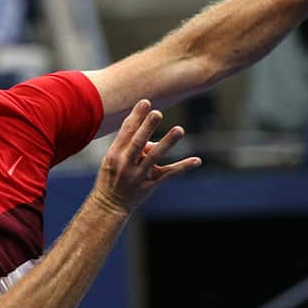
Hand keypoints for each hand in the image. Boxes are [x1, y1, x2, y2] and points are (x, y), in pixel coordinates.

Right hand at [91, 100, 200, 214]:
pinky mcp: (150, 185)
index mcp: (114, 154)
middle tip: (158, 113)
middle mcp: (126, 163)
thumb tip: (154, 140)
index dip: (136, 116)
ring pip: (155, 157)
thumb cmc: (112, 176)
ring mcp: (139, 175)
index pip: (126, 132)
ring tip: (179, 129)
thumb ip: (132, 145)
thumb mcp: (114, 159)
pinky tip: (197, 160)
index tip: (145, 102)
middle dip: (147, 127)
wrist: (109, 205)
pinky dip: (183, 166)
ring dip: (168, 142)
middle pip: (138, 143)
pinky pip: (169, 174)